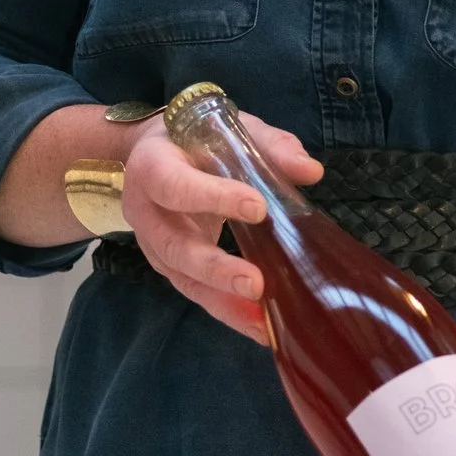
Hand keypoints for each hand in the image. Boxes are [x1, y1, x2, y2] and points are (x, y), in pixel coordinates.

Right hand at [124, 113, 323, 342]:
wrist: (155, 152)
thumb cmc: (198, 138)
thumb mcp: (231, 129)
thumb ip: (270, 146)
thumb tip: (311, 171)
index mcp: (152, 165)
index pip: (177, 186)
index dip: (214, 197)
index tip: (258, 208)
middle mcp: (144, 209)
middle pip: (174, 246)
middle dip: (215, 268)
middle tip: (256, 284)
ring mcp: (152, 244)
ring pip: (183, 278)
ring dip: (223, 301)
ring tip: (262, 322)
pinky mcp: (168, 266)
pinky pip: (194, 292)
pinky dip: (226, 310)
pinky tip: (257, 326)